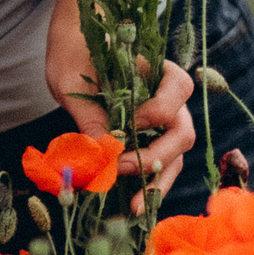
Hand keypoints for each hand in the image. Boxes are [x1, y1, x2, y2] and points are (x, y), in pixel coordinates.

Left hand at [46, 0, 197, 189]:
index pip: (179, 89)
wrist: (74, 48)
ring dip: (156, 180)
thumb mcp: (70, 80)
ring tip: (135, 206)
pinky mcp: (148, 136)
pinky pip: (158, 162)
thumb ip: (88, 114)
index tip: (129, 121)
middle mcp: (167, 96)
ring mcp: (161, 119)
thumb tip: (99, 157)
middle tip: (123, 170)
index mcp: (156, 68)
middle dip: (157, 156)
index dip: (157, 111)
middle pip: (183, 130)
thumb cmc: (74, 54)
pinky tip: (133, 201)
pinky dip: (147, 182)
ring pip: (175, 154)